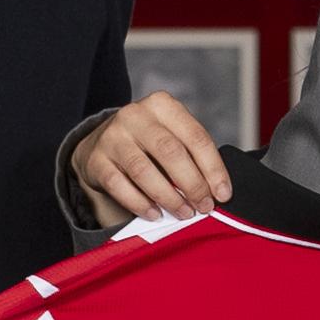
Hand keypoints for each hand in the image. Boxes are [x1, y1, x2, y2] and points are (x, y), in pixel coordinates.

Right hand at [71, 94, 230, 226]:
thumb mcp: (171, 135)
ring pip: (144, 171)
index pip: (195, 137)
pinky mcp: (96, 160)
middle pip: (171, 152)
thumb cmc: (147, 142)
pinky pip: (120, 186)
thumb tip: (217, 190)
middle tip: (204, 206)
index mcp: (162, 105)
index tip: (223, 194)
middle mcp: (136, 116)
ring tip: (183, 212)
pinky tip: (155, 214)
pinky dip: (140, 204)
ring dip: (169, 197)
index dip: (213, 168)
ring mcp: (113, 137)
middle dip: (193, 184)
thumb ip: (192, 155)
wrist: (101, 143)